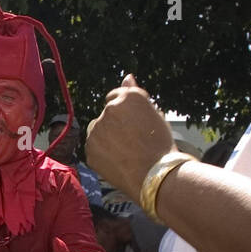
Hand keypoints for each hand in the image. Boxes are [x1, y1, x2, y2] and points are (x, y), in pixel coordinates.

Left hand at [85, 75, 175, 198]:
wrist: (155, 175)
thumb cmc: (160, 144)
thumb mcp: (154, 113)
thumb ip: (135, 94)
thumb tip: (127, 77)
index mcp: (128, 97)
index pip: (116, 96)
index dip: (124, 111)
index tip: (132, 123)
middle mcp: (109, 109)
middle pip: (106, 114)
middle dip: (115, 124)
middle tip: (132, 141)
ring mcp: (97, 129)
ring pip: (98, 130)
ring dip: (106, 137)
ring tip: (126, 153)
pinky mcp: (90, 149)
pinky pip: (94, 147)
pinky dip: (102, 153)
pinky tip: (118, 161)